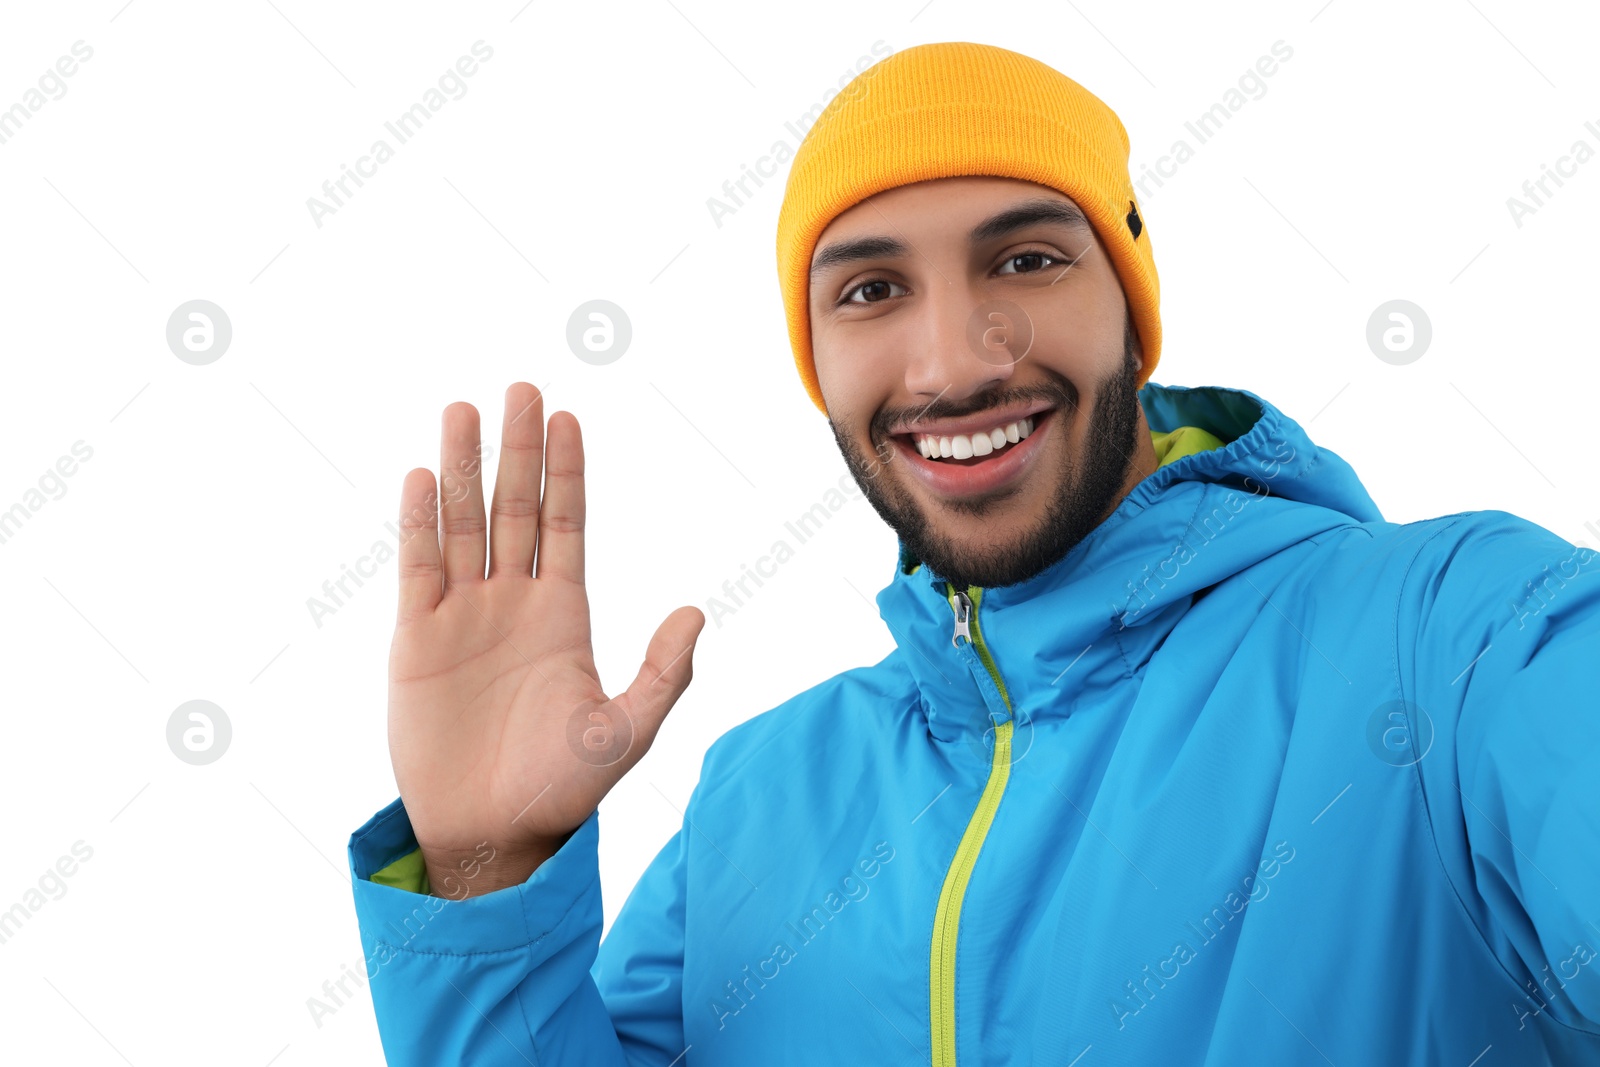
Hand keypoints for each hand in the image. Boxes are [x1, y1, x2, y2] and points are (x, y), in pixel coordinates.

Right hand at [386, 383, 703, 895]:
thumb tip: (696, 612)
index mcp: (564, 613)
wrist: (491, 834)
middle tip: (521, 387)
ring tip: (462, 410)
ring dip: (462, 468)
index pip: (567, 523)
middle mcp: (513, 602)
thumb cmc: (561, 789)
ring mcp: (463, 615)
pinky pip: (418, 567)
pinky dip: (419, 522)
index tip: (567, 416)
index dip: (568, 471)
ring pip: (463, 523)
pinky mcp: (416, 638)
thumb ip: (663, 674)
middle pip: (516, 507)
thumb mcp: (625, 733)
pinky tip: (422, 477)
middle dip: (518, 448)